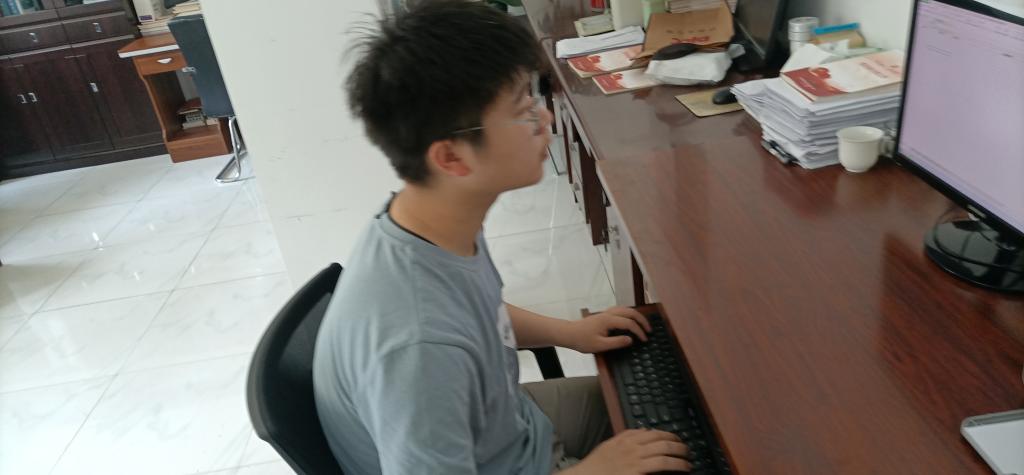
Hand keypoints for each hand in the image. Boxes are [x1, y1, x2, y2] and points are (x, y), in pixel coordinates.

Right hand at [560, 429, 689, 474]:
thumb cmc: (596, 465)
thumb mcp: (610, 445)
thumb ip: (626, 437)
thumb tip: (643, 431)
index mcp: (626, 439)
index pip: (654, 433)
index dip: (668, 435)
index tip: (676, 439)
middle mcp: (633, 447)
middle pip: (662, 441)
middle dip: (678, 445)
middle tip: (686, 450)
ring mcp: (636, 460)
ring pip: (665, 454)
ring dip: (680, 457)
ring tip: (687, 461)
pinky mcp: (638, 472)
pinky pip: (661, 466)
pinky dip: (675, 466)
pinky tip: (681, 469)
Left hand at [564, 306, 650, 353]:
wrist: (569, 333)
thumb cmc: (582, 340)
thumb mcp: (600, 345)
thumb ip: (616, 342)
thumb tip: (630, 340)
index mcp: (608, 320)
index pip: (629, 323)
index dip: (639, 331)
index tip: (644, 340)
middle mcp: (608, 314)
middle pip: (630, 312)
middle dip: (641, 320)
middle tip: (649, 330)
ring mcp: (606, 313)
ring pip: (625, 309)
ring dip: (636, 315)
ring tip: (643, 325)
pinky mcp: (603, 315)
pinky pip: (620, 310)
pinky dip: (629, 314)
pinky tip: (630, 321)